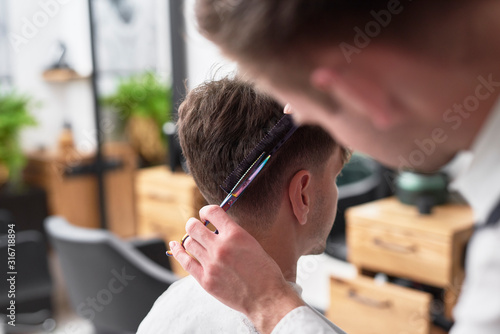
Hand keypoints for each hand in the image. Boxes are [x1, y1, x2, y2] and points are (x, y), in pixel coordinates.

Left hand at [171, 205, 304, 333]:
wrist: (266, 297)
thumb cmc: (263, 271)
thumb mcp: (251, 244)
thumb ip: (232, 235)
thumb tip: (216, 229)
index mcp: (235, 234)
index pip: (212, 212)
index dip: (205, 211)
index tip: (205, 216)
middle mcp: (220, 247)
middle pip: (193, 227)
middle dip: (193, 224)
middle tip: (197, 227)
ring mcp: (211, 264)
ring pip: (188, 242)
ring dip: (190, 239)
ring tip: (195, 241)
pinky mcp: (205, 280)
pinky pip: (185, 261)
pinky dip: (178, 251)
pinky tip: (175, 246)